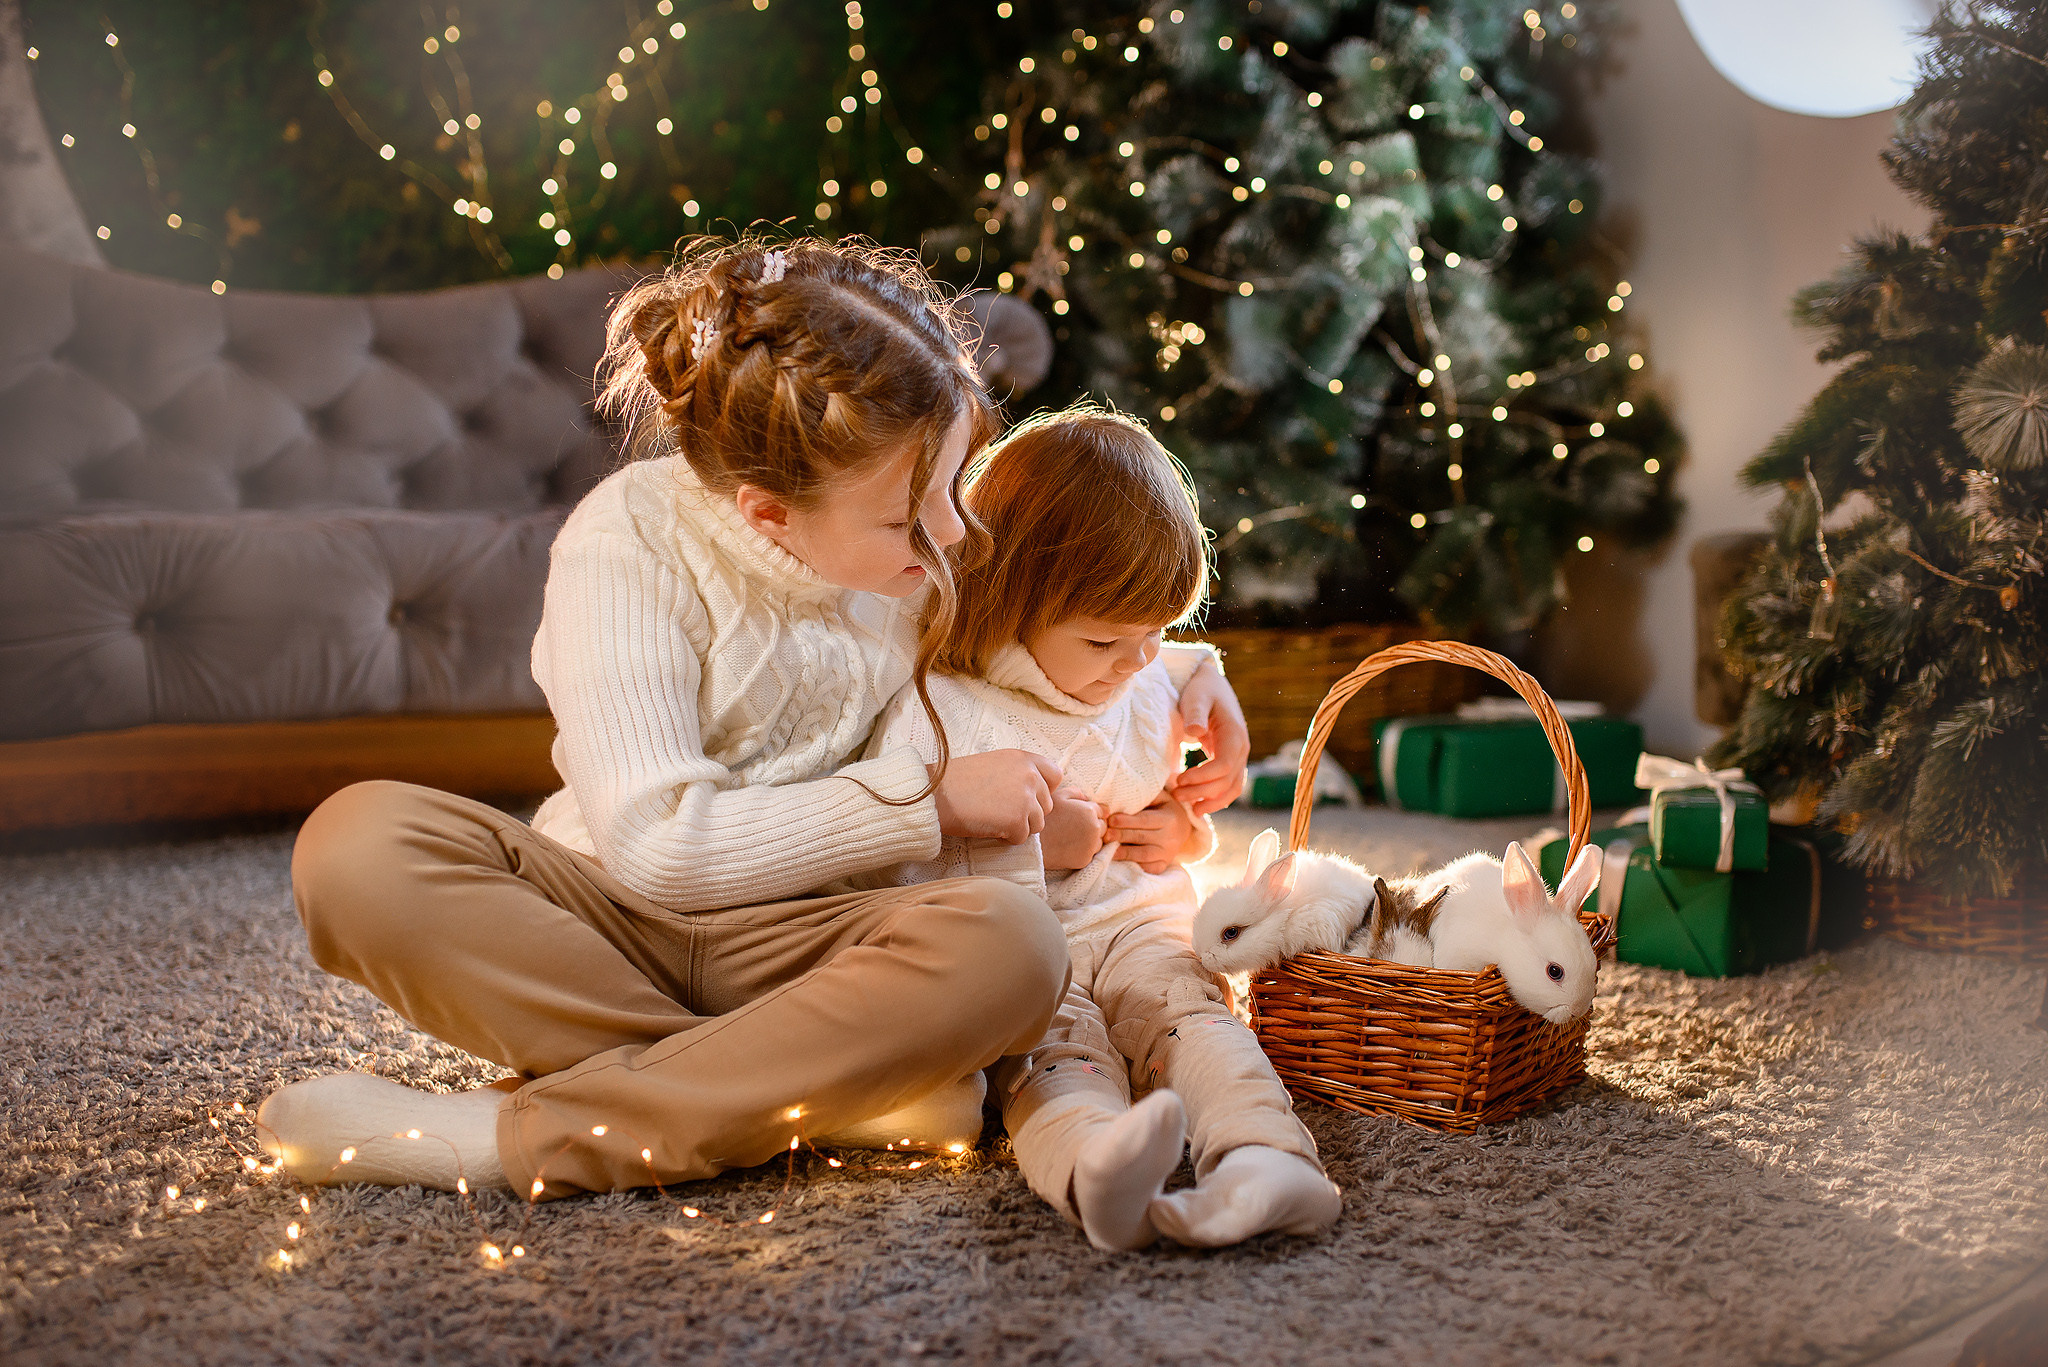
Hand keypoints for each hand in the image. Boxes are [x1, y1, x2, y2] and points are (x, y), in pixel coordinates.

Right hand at [930, 750, 1060, 843]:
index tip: (1028, 797)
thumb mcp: (994, 763)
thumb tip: (1037, 790)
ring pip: (1037, 824)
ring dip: (1019, 826)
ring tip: (993, 818)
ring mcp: (1025, 798)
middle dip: (1028, 812)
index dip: (1044, 789)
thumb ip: (1019, 773)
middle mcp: (1029, 775)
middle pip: (1046, 804)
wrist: (936, 795)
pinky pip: (1022, 838)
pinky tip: (988, 826)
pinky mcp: (1017, 820)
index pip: (1055, 774)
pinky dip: (1006, 838)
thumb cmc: (958, 781)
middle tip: (1001, 811)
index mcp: (1023, 758)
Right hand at [1041, 787, 1107, 869]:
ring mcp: (1091, 845)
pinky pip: (1091, 853)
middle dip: (1092, 825)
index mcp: (1089, 810)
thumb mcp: (1058, 797)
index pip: (1100, 810)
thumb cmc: (1045, 818)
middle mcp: (1095, 828)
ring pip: (1098, 840)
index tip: (1076, 816)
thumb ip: (1076, 792)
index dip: (1088, 812)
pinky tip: (1069, 846)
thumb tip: (1086, 797)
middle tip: (1074, 827)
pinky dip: (1084, 850)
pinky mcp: (1086, 859)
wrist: (1033, 845)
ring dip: (1090, 838)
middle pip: (1102, 825)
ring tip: (1071, 837)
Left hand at [1109, 796, 1196, 874]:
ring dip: (1124, 853)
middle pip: (1141, 837)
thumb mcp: (1160, 798)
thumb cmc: (1164, 809)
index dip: (1127, 821)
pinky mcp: (1163, 865)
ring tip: (1108, 849)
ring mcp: (1167, 853)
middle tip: (1104, 835)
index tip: (1110, 820)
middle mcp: (1170, 838)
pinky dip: (1134, 866)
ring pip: (1143, 855)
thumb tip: (1121, 793)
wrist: (1184, 828)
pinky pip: (1148, 868)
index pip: (1145, 820)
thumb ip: (1144, 796)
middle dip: (1121, 836)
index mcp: (1169, 818)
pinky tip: (1120, 862)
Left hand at [1170, 657, 1249, 815]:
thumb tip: (1196, 732)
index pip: (1223, 766)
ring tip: (1189, 809)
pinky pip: (1230, 786)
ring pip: (1232, 788)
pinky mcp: (1232, 760)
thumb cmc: (1201, 690)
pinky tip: (1200, 805)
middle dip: (1201, 792)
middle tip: (1176, 795)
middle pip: (1227, 781)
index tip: (1179, 780)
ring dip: (1212, 801)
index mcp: (1234, 734)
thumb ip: (1195, 713)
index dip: (1201, 778)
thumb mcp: (1196, 697)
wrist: (1211, 685)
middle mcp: (1242, 748)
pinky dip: (1217, 798)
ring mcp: (1239, 756)